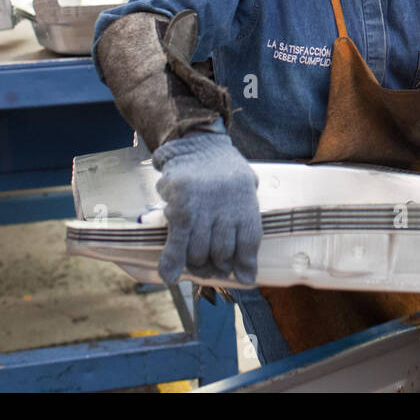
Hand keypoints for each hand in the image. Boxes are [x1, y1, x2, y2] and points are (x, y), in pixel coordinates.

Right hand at [152, 130, 261, 284]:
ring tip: (195, 265)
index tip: (244, 278)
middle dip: (218, 265)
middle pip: (223, 251)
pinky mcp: (179, 208)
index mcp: (245, 200)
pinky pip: (177, 242)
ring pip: (199, 252)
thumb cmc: (223, 167)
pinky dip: (172, 262)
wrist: (195, 141)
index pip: (250, 241)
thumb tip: (246, 260)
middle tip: (213, 269)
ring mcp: (202, 209)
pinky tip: (169, 275)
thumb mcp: (245, 184)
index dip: (246, 264)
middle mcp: (225, 207)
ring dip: (196, 264)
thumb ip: (246, 215)